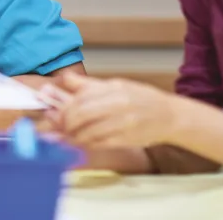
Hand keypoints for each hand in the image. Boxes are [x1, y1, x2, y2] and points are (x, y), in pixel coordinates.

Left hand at [47, 73, 175, 149]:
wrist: (169, 116)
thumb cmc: (141, 98)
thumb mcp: (116, 85)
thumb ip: (88, 85)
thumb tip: (64, 79)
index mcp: (114, 88)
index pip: (81, 97)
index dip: (64, 107)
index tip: (52, 112)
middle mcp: (119, 105)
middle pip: (82, 114)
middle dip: (65, 122)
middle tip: (56, 126)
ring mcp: (123, 124)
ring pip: (89, 132)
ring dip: (72, 136)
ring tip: (64, 136)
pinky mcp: (126, 140)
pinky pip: (100, 143)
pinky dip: (85, 144)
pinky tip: (78, 142)